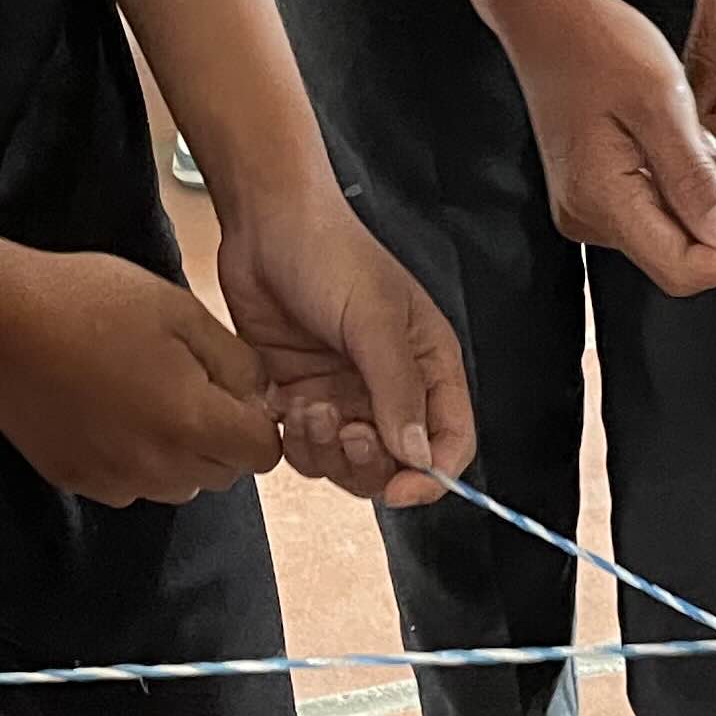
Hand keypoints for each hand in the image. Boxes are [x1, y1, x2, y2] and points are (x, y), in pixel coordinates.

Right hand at [0, 236, 278, 505]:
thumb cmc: (91, 302)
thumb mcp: (180, 311)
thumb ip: (236, 361)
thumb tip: (261, 394)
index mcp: (191, 423)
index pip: (263, 453)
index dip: (256, 419)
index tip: (232, 388)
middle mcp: (157, 467)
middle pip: (223, 474)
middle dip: (220, 436)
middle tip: (186, 382)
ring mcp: (112, 480)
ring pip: (177, 485)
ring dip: (177, 452)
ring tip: (144, 395)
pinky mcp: (75, 480)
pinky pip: (129, 485)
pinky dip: (133, 459)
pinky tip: (107, 411)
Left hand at [216, 192, 476, 504]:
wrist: (265, 225)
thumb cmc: (332, 255)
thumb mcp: (374, 319)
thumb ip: (396, 390)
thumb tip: (416, 457)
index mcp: (429, 367)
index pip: (450, 441)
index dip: (431, 475)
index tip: (399, 489)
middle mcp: (391, 389)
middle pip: (395, 464)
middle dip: (367, 463)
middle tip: (342, 429)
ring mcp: (344, 396)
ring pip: (345, 464)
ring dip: (324, 450)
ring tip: (308, 406)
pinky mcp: (302, 397)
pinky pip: (304, 447)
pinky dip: (293, 438)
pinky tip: (281, 400)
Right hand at [502, 0, 715, 297]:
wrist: (547, 18)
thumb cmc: (597, 46)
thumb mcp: (660, 102)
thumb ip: (694, 176)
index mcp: (602, 200)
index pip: (681, 269)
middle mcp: (592, 217)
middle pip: (684, 252)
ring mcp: (594, 207)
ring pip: (678, 229)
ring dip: (714, 194)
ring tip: (712, 136)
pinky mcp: (602, 191)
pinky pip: (662, 206)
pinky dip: (692, 183)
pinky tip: (691, 141)